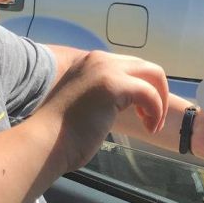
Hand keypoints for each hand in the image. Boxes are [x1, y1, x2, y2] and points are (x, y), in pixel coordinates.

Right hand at [33, 51, 169, 171]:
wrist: (43, 143)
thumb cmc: (60, 134)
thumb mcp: (84, 103)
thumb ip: (102, 96)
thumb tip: (121, 103)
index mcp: (90, 63)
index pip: (129, 66)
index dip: (142, 88)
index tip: (142, 112)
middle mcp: (98, 59)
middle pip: (145, 66)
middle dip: (157, 91)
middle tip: (154, 118)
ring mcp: (105, 69)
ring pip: (153, 74)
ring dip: (159, 101)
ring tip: (153, 124)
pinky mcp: (112, 85)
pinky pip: (150, 94)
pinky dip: (156, 111)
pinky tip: (150, 127)